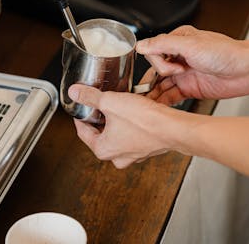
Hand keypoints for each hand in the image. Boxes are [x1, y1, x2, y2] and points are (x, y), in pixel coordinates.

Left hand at [69, 84, 184, 168]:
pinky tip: (134, 111)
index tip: (81, 105)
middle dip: (99, 117)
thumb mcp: (110, 102)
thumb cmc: (144, 121)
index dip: (80, 115)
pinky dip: (130, 124)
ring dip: (116, 120)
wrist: (173, 128)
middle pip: (100, 133)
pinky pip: (132, 135)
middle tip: (100, 102)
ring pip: (117, 134)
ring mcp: (133, 154)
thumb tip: (75, 92)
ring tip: (118, 105)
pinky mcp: (146, 148)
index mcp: (103, 150)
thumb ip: (90, 97)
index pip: (82, 131)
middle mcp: (117, 157)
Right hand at [137, 25, 248, 104]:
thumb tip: (141, 45)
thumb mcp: (191, 44)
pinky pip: (172, 96)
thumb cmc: (227, 52)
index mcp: (178, 41)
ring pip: (162, 85)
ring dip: (154, 94)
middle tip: (150, 93)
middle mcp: (180, 57)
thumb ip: (164, 44)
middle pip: (155, 70)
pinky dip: (164, 102)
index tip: (172, 70)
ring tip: (147, 105)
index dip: (159, 64)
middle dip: (152, 82)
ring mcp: (185, 74)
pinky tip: (159, 108)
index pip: (154, 52)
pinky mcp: (191, 88)